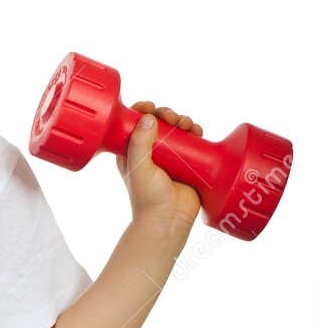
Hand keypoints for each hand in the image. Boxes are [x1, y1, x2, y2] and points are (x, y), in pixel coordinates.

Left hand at [117, 101, 204, 231]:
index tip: (149, 107)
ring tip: (186, 125)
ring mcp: (170, 156)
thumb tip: (147, 117)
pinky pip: (192, 140)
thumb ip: (139, 143)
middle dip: (166, 114)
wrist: (168, 220)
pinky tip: (197, 131)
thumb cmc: (147, 198)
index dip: (141, 111)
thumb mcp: (138, 168)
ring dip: (182, 120)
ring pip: (177, 129)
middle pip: (158, 122)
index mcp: (131, 152)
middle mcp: (150, 151)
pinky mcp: (187, 162)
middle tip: (171, 117)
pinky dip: (195, 131)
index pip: (134, 124)